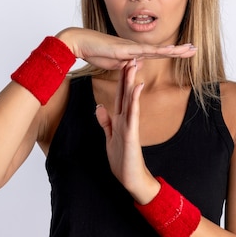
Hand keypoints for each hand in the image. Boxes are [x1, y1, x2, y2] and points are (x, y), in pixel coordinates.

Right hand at [56, 27, 196, 69]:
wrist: (80, 42)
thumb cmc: (94, 52)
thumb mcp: (114, 64)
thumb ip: (127, 64)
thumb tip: (138, 65)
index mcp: (134, 52)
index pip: (157, 53)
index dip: (171, 52)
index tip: (184, 52)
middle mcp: (136, 48)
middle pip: (162, 50)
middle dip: (179, 50)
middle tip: (195, 49)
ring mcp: (132, 47)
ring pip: (158, 49)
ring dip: (175, 50)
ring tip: (190, 49)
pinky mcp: (126, 49)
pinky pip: (145, 51)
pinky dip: (159, 51)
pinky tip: (171, 50)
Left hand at [94, 60, 159, 203]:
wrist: (132, 179)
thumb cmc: (123, 161)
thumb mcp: (110, 138)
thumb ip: (106, 122)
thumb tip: (99, 106)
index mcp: (120, 120)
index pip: (120, 96)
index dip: (120, 81)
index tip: (121, 65)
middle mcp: (126, 120)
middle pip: (125, 94)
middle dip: (127, 76)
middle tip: (130, 57)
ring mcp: (130, 126)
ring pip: (130, 100)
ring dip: (131, 83)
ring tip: (134, 66)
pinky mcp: (131, 134)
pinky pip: (132, 114)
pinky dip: (134, 100)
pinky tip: (136, 88)